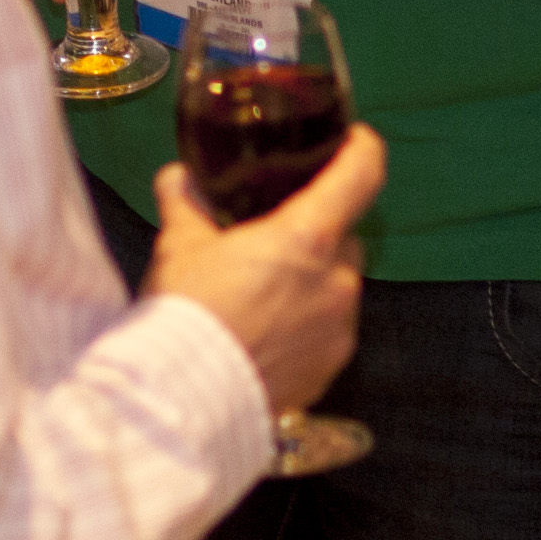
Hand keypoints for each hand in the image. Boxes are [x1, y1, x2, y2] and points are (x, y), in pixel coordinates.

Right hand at [147, 131, 383, 414]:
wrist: (185, 397)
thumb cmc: (186, 312)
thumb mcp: (179, 246)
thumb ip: (186, 203)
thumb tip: (178, 177)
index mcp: (307, 237)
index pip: (361, 175)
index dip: (362, 150)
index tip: (353, 141)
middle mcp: (337, 282)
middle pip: (345, 240)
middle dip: (317, 237)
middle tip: (274, 240)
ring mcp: (338, 330)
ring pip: (338, 289)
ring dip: (312, 284)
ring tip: (263, 294)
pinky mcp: (330, 369)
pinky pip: (328, 333)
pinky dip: (307, 326)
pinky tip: (266, 334)